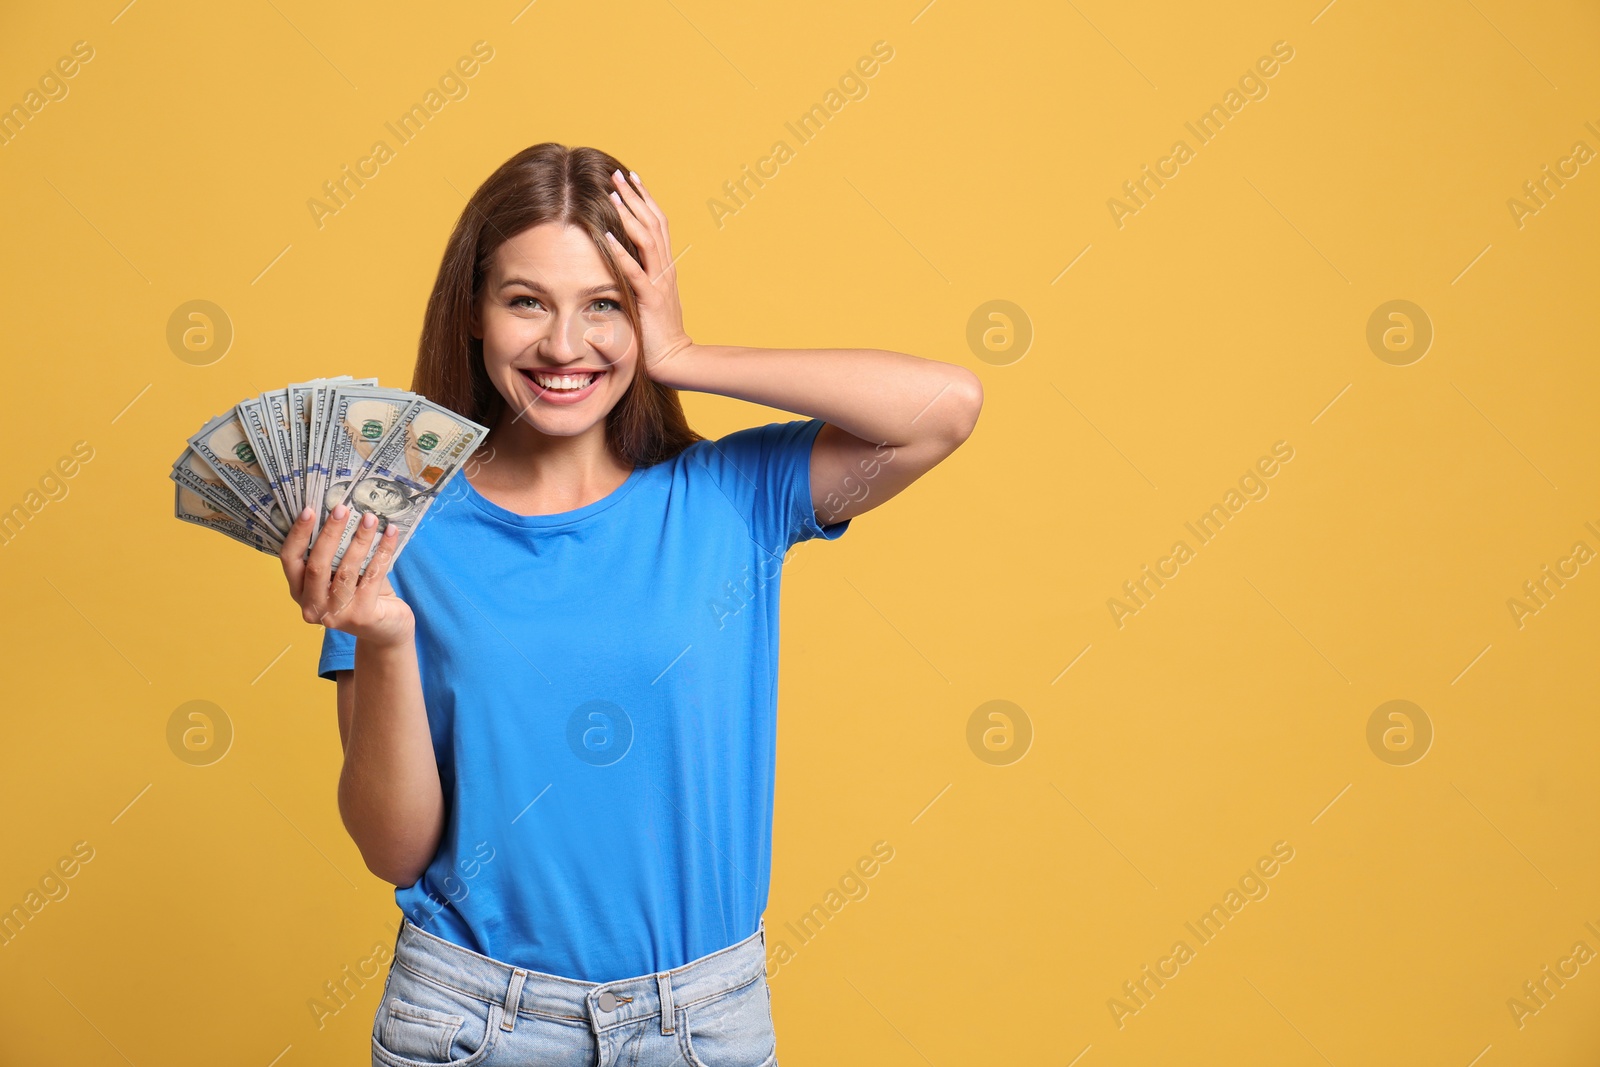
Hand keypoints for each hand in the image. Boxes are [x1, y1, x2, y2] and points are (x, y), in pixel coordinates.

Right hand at [280, 504, 414, 648]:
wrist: (386, 631)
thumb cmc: (360, 595)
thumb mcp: (340, 575)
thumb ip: (334, 553)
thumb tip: (341, 512)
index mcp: (300, 592)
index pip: (289, 560)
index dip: (298, 535)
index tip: (309, 510)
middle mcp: (312, 606)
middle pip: (316, 565)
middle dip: (330, 533)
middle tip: (342, 509)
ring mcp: (336, 614)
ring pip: (346, 570)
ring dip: (360, 539)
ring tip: (371, 518)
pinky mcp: (362, 616)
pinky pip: (373, 576)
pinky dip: (383, 551)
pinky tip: (390, 533)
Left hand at [604, 169, 693, 374]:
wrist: (675, 360)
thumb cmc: (658, 333)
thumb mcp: (651, 298)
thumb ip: (641, 278)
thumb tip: (623, 262)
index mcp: (665, 267)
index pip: (658, 224)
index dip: (646, 199)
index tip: (632, 177)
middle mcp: (665, 269)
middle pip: (654, 223)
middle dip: (636, 196)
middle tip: (618, 173)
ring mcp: (659, 283)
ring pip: (647, 240)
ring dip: (629, 215)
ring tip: (613, 193)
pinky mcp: (650, 301)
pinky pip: (635, 272)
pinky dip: (622, 253)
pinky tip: (607, 236)